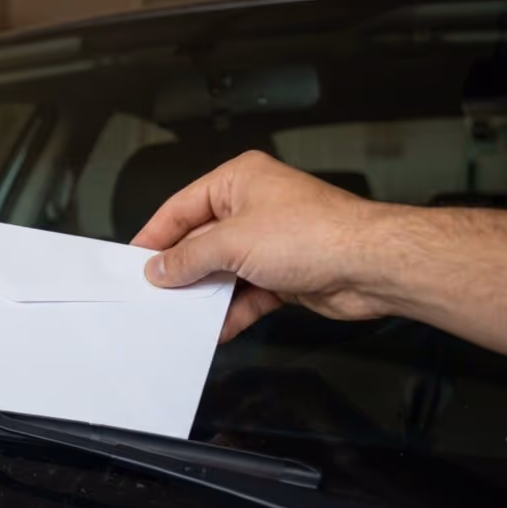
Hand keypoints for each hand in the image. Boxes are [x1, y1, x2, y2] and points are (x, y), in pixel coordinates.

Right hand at [131, 151, 388, 341]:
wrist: (371, 265)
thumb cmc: (317, 233)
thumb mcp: (232, 243)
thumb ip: (188, 258)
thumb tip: (160, 268)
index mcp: (238, 180)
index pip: (181, 207)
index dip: (156, 236)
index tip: (135, 261)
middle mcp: (254, 207)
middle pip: (201, 241)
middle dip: (181, 270)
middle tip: (154, 292)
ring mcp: (270, 241)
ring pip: (223, 271)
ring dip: (206, 294)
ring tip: (180, 314)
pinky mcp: (284, 273)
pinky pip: (246, 294)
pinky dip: (231, 311)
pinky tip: (216, 327)